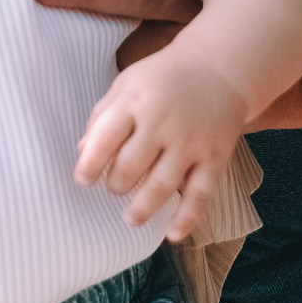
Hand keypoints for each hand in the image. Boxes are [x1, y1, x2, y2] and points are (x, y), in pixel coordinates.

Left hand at [74, 41, 249, 240]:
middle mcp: (163, 122)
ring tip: (130, 218)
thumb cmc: (163, 78)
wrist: (219, 68)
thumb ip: (103, 116)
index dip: (90, 164)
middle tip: (114, 187)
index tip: (83, 179)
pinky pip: (200, 193)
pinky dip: (187, 217)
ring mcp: (191, 141)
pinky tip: (172, 234)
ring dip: (141, 208)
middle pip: (131, 166)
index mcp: (135, 102)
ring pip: (162, 185)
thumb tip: (82, 153)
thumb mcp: (127, 84)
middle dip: (116, 184)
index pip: (105, 137)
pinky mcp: (215, 157)